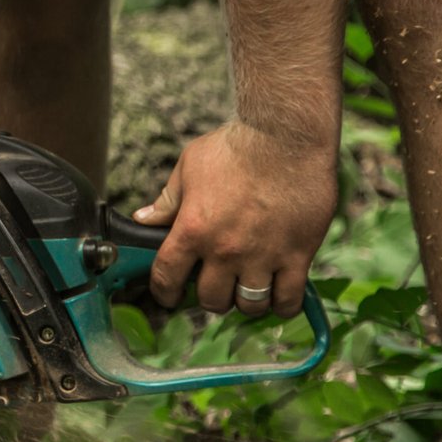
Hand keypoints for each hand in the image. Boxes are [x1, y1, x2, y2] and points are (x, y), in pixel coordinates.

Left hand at [133, 122, 336, 317]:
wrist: (287, 135)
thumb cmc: (236, 146)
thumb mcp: (189, 167)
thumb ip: (168, 200)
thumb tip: (143, 219)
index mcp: (192, 230)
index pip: (167, 277)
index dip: (164, 293)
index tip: (168, 296)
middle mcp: (225, 250)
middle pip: (211, 300)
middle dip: (210, 296)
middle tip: (216, 284)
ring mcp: (263, 255)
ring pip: (249, 305)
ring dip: (244, 301)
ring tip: (246, 287)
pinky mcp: (298, 254)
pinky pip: (289, 299)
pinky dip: (282, 304)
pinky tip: (277, 293)